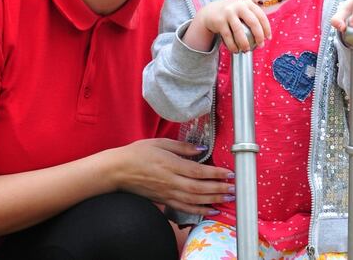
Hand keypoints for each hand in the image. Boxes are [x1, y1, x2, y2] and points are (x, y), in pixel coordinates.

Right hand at [108, 139, 234, 215]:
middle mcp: (170, 181)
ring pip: (194, 200)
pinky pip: (185, 208)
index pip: (198, 171)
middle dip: (219, 188)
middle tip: (234, 188)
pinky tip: (211, 210)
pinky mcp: (164, 200)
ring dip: (213, 200)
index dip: (215, 174)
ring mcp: (167, 193)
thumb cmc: (137, 153)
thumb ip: (182, 147)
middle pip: (199, 188)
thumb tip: (201, 149)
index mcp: (170, 164)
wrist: (118, 171)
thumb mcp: (160, 142)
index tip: (229, 173)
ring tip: (228, 198)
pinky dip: (199, 211)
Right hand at [189, 0, 270, 52]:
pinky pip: (228, 37)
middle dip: (259, 36)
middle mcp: (238, 6)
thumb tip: (266, 35)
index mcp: (247, 3)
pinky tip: (235, 50)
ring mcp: (228, 13)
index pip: (261, 16)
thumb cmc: (231, 14)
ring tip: (246, 50)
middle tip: (260, 45)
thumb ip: (252, 17)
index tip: (268, 38)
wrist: (210, 12)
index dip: (266, 28)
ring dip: (244, 43)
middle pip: (253, 22)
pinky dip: (232, 46)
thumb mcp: (242, 10)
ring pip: (239, 31)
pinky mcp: (219, 21)